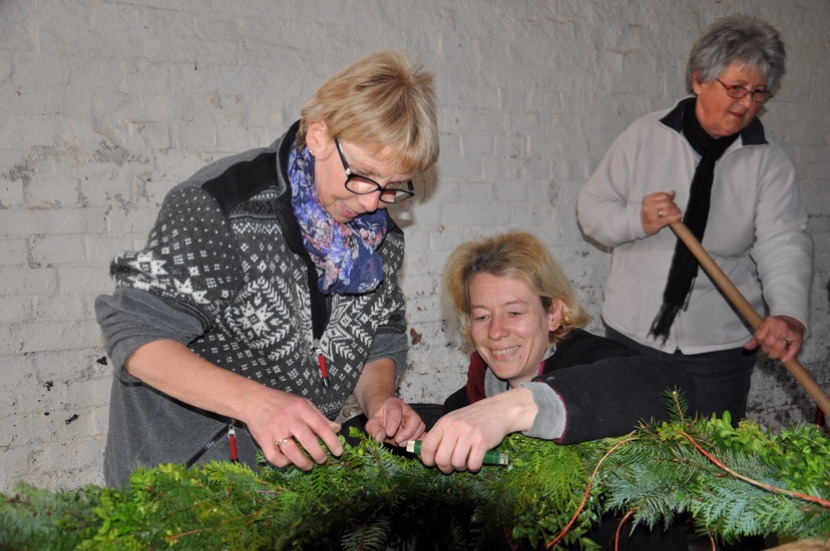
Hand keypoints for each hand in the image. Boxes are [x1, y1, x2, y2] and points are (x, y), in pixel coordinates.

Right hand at [240, 387, 342, 470]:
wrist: (254, 400)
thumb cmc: (282, 403)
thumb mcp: (303, 403)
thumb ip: (320, 417)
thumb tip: (337, 429)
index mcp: (301, 409)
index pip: (321, 426)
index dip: (332, 441)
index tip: (338, 452)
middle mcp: (289, 419)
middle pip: (308, 441)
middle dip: (318, 455)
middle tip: (322, 460)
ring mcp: (275, 430)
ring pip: (292, 453)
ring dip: (303, 463)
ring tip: (308, 465)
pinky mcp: (263, 440)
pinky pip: (275, 457)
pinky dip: (284, 462)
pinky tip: (289, 461)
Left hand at [364, 397, 425, 445]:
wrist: (383, 418)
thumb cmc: (378, 419)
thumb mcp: (372, 423)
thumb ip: (374, 430)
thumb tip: (379, 438)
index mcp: (393, 404)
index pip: (397, 411)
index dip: (394, 423)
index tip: (389, 433)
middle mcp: (407, 410)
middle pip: (414, 418)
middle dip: (407, 432)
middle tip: (398, 441)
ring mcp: (414, 419)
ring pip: (420, 427)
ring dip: (412, 438)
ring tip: (400, 443)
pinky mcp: (417, 428)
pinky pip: (423, 434)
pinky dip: (419, 442)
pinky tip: (411, 446)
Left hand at [418, 388, 535, 473]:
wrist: (498, 410)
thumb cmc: (474, 418)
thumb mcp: (453, 421)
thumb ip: (441, 435)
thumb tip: (425, 454)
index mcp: (444, 423)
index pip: (426, 446)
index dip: (427, 460)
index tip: (433, 463)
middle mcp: (454, 427)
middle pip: (441, 459)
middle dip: (445, 468)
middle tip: (451, 466)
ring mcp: (468, 434)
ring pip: (457, 463)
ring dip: (461, 468)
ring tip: (466, 462)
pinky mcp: (482, 441)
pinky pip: (473, 464)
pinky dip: (474, 467)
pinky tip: (476, 461)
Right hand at [641, 191, 681, 234]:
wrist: (639, 225)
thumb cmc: (648, 213)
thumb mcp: (652, 203)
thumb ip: (662, 197)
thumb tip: (673, 192)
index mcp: (647, 199)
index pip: (663, 195)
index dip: (670, 198)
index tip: (672, 201)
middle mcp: (648, 206)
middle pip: (667, 202)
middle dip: (674, 205)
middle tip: (676, 209)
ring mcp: (651, 214)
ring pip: (668, 209)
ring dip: (675, 211)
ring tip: (677, 213)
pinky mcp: (655, 223)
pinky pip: (667, 219)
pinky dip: (674, 217)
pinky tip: (679, 216)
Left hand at [744, 315, 805, 361]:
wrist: (792, 320)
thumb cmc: (775, 327)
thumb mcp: (764, 328)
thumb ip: (755, 338)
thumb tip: (746, 346)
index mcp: (769, 321)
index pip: (759, 337)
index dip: (759, 342)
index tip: (762, 343)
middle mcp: (780, 325)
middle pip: (768, 342)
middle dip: (766, 349)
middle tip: (768, 349)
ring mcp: (790, 331)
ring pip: (779, 347)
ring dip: (775, 354)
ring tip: (774, 353)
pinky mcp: (798, 338)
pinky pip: (794, 349)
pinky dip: (789, 356)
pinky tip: (784, 359)